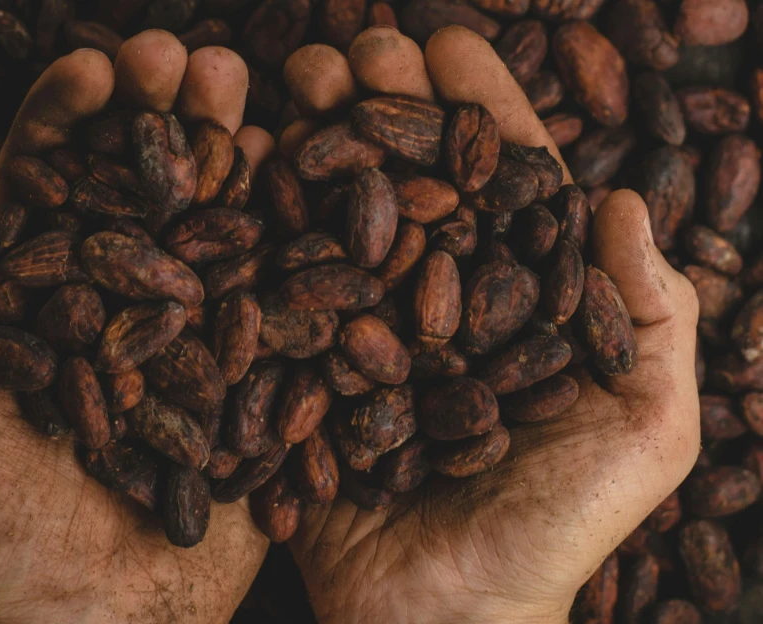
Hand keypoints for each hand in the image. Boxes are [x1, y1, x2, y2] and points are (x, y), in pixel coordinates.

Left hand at [0, 32, 275, 623]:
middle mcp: (115, 305)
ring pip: (206, 220)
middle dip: (157, 113)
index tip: (94, 69)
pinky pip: (269, 290)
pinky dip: (284, 228)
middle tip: (183, 57)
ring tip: (242, 83)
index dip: (65, 122)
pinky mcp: (247, 369)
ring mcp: (187, 333)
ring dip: (223, 147)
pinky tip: (298, 168)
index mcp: (35, 306)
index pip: (46, 191)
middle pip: (135, 187)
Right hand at [282, 27, 700, 623]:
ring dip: (311, 142)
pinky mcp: (300, 371)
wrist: (442, 623)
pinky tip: (232, 165)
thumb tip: (625, 199)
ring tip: (285, 83)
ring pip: (335, 217)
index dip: (476, 108)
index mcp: (516, 302)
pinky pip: (273, 288)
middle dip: (380, 105)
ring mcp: (361, 332)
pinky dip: (250, 224)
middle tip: (348, 50)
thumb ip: (650, 320)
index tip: (444, 43)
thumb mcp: (643, 435)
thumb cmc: (552, 536)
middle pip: (407, 182)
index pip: (499, 183)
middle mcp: (434, 302)